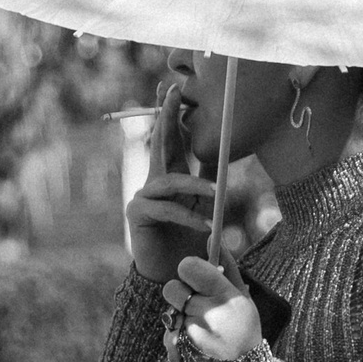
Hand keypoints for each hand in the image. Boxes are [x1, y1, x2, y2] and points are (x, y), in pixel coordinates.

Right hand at [127, 78, 216, 283]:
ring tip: (215, 193)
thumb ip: (209, 181)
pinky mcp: (138, 214)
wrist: (174, 274)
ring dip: (194, 186)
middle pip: (160, 142)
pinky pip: (166, 209)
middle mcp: (154, 180)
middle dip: (167, 116)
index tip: (173, 87)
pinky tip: (205, 224)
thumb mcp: (205, 206)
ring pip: (169, 181)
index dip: (172, 113)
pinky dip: (187, 216)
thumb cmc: (191, 242)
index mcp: (171, 175)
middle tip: (174, 91)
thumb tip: (224, 154)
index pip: (172, 138)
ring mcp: (144, 196)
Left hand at [164, 252, 262, 361]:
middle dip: (180, 294)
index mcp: (224, 295)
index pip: (187, 267)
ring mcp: (189, 333)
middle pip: (171, 288)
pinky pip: (167, 331)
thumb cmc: (243, 328)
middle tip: (197, 305)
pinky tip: (195, 344)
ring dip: (180, 316)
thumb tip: (210, 235)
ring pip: (169, 310)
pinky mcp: (175, 348)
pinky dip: (178, 336)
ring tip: (201, 328)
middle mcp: (207, 313)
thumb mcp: (243, 296)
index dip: (189, 270)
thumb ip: (227, 264)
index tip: (196, 279)